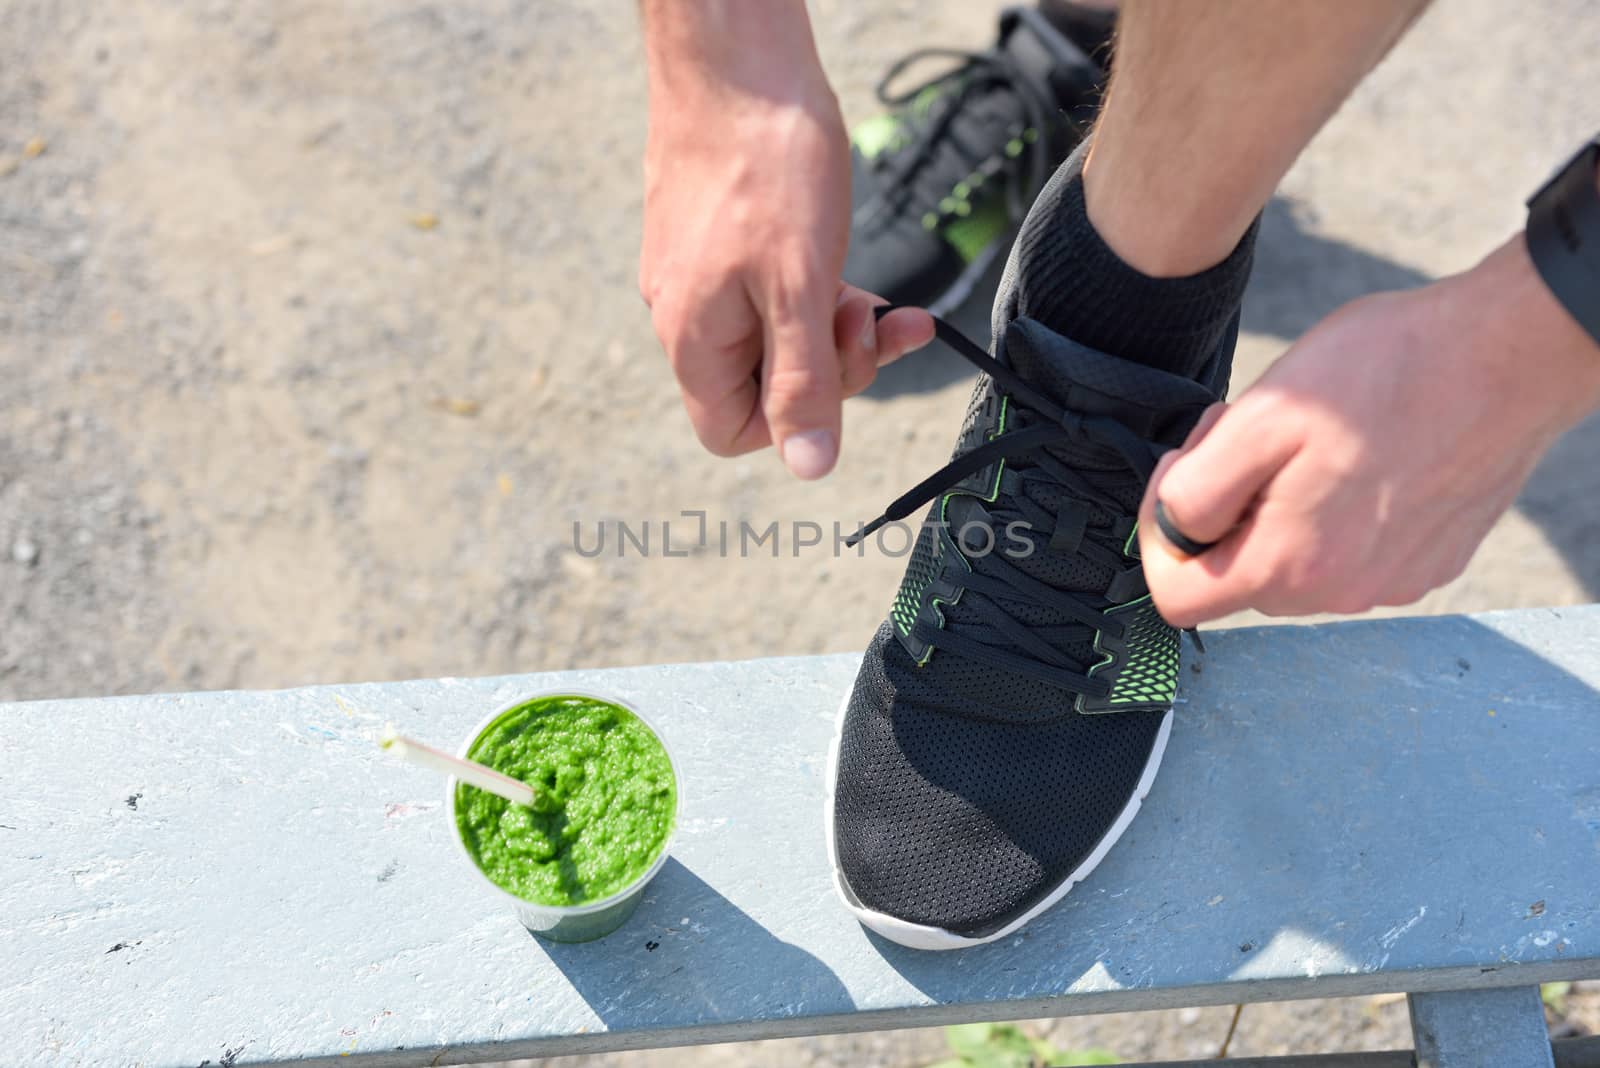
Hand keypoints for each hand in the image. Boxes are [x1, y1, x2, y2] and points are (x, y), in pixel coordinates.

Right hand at [638, 2, 932, 477]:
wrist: (735, 58)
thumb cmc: (767, 164)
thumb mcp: (800, 286)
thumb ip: (804, 380)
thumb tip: (808, 466)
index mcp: (694, 339)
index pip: (734, 431)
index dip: (795, 420)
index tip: (839, 366)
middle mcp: (683, 315)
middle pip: (760, 385)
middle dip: (829, 362)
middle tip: (872, 313)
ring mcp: (695, 274)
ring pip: (770, 333)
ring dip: (829, 322)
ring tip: (870, 286)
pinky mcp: (713, 237)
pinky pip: (764, 290)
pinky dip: (811, 285)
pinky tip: (840, 254)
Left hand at [1139, 237, 1599, 626]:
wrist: (1509, 354)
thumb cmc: (1387, 371)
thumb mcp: (1260, 417)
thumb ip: (1198, 490)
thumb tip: (1174, 529)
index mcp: (1291, 566)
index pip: (1178, 600)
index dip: (1160, 536)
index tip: (1183, 475)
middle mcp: (1341, 592)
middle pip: (1234, 579)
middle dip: (1223, 512)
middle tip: (1246, 436)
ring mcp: (1389, 582)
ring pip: (1290, 565)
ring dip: (1274, 509)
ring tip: (1305, 442)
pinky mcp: (1425, 562)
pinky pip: (1346, 554)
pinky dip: (1329, 511)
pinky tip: (1354, 455)